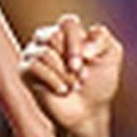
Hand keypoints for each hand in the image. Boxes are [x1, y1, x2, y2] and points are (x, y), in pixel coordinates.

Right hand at [20, 14, 122, 136]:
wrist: (88, 113)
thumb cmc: (99, 83)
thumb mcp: (112, 55)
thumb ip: (103, 37)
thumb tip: (84, 40)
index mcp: (68, 31)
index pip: (67, 23)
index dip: (77, 42)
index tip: (88, 60)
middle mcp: (48, 38)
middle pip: (53, 35)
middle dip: (71, 58)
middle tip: (80, 75)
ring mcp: (34, 53)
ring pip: (44, 53)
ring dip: (64, 73)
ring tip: (73, 86)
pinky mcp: (24, 70)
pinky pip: (33, 66)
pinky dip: (52, 80)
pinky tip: (62, 90)